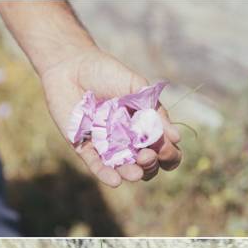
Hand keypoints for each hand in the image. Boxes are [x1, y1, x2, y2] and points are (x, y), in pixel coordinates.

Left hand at [41, 47, 181, 186]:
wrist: (72, 66)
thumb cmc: (107, 73)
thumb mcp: (136, 87)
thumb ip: (153, 110)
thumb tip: (175, 137)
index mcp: (143, 124)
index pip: (162, 147)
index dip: (169, 154)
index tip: (167, 149)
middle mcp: (126, 138)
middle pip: (144, 162)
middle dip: (150, 163)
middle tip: (147, 155)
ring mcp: (105, 144)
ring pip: (121, 167)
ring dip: (130, 173)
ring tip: (136, 173)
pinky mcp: (83, 146)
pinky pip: (95, 165)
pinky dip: (105, 174)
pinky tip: (115, 180)